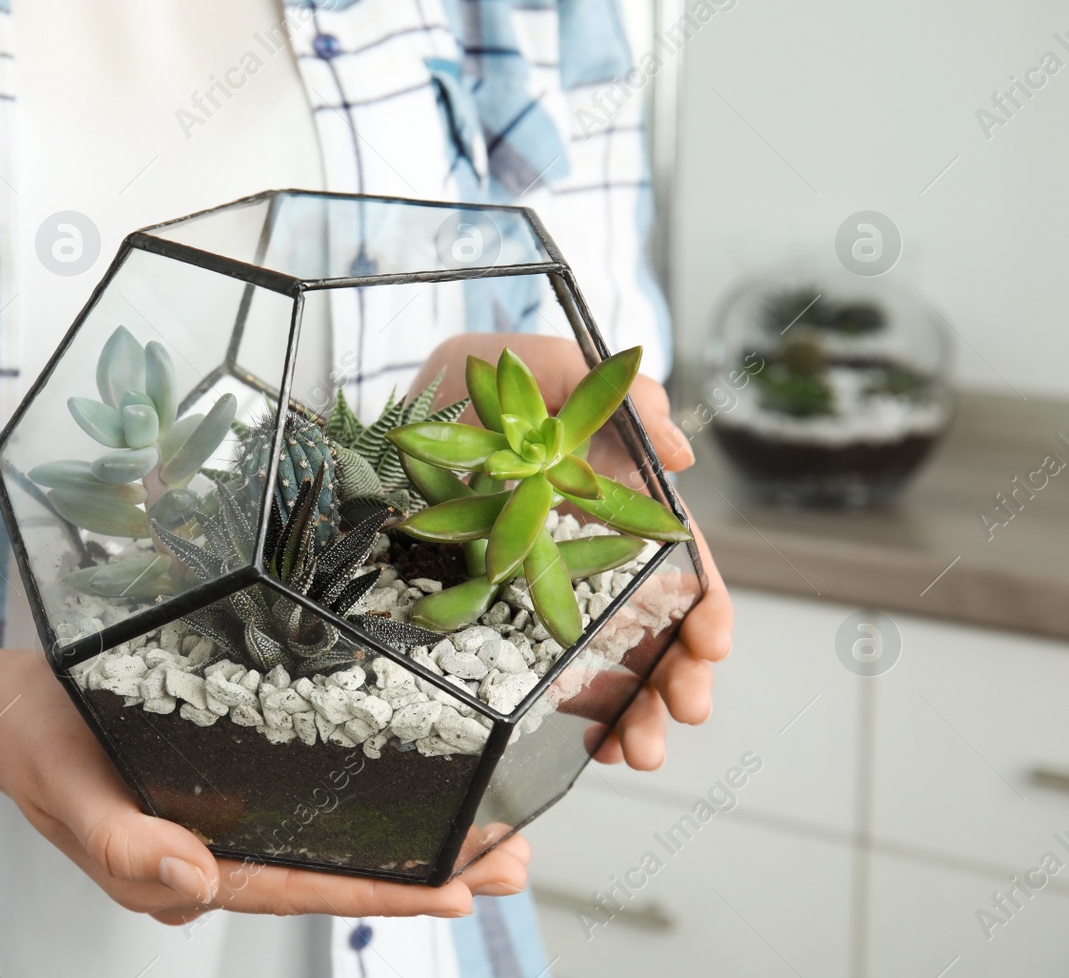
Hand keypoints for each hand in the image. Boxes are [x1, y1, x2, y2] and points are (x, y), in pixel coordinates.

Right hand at [0, 653, 530, 924]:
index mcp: (190, 869)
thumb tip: (195, 883)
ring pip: (332, 832)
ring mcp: (229, 812)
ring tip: (494, 834)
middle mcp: (222, 847)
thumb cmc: (39, 750)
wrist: (12, 707)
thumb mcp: (68, 794)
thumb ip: (122, 846)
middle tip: (515, 862)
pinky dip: (369, 790)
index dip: (383, 890)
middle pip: (336, 868)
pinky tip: (412, 779)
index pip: (302, 886)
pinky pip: (307, 792)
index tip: (460, 891)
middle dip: (428, 871)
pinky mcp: (232, 768)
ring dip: (414, 833)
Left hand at [410, 334, 733, 771]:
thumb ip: (612, 395)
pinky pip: (555, 680)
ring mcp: (555, 596)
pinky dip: (586, 719)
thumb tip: (678, 451)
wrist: (410, 409)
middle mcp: (598, 560)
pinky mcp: (509, 622)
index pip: (682, 567)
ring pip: (615, 667)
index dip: (706, 607)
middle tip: (681, 711)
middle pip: (659, 631)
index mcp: (622, 508)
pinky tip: (595, 748)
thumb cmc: (485, 385)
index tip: (710, 642)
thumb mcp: (541, 368)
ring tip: (637, 752)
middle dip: (679, 679)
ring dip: (640, 715)